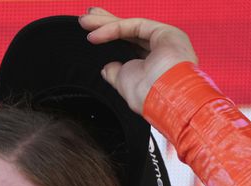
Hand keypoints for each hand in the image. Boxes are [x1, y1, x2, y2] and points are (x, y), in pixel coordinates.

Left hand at [79, 7, 197, 114]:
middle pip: (129, 33)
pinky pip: (134, 26)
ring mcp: (165, 40)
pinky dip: (114, 28)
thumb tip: (107, 68)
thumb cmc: (148, 96)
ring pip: (131, 27)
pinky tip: (96, 34)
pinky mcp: (165, 32)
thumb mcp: (123, 83)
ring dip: (106, 23)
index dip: (109, 39)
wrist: (165, 98)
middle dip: (105, 24)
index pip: (128, 47)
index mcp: (153, 65)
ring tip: (85, 22)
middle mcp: (161, 51)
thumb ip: (116, 73)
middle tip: (85, 21)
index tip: (91, 37)